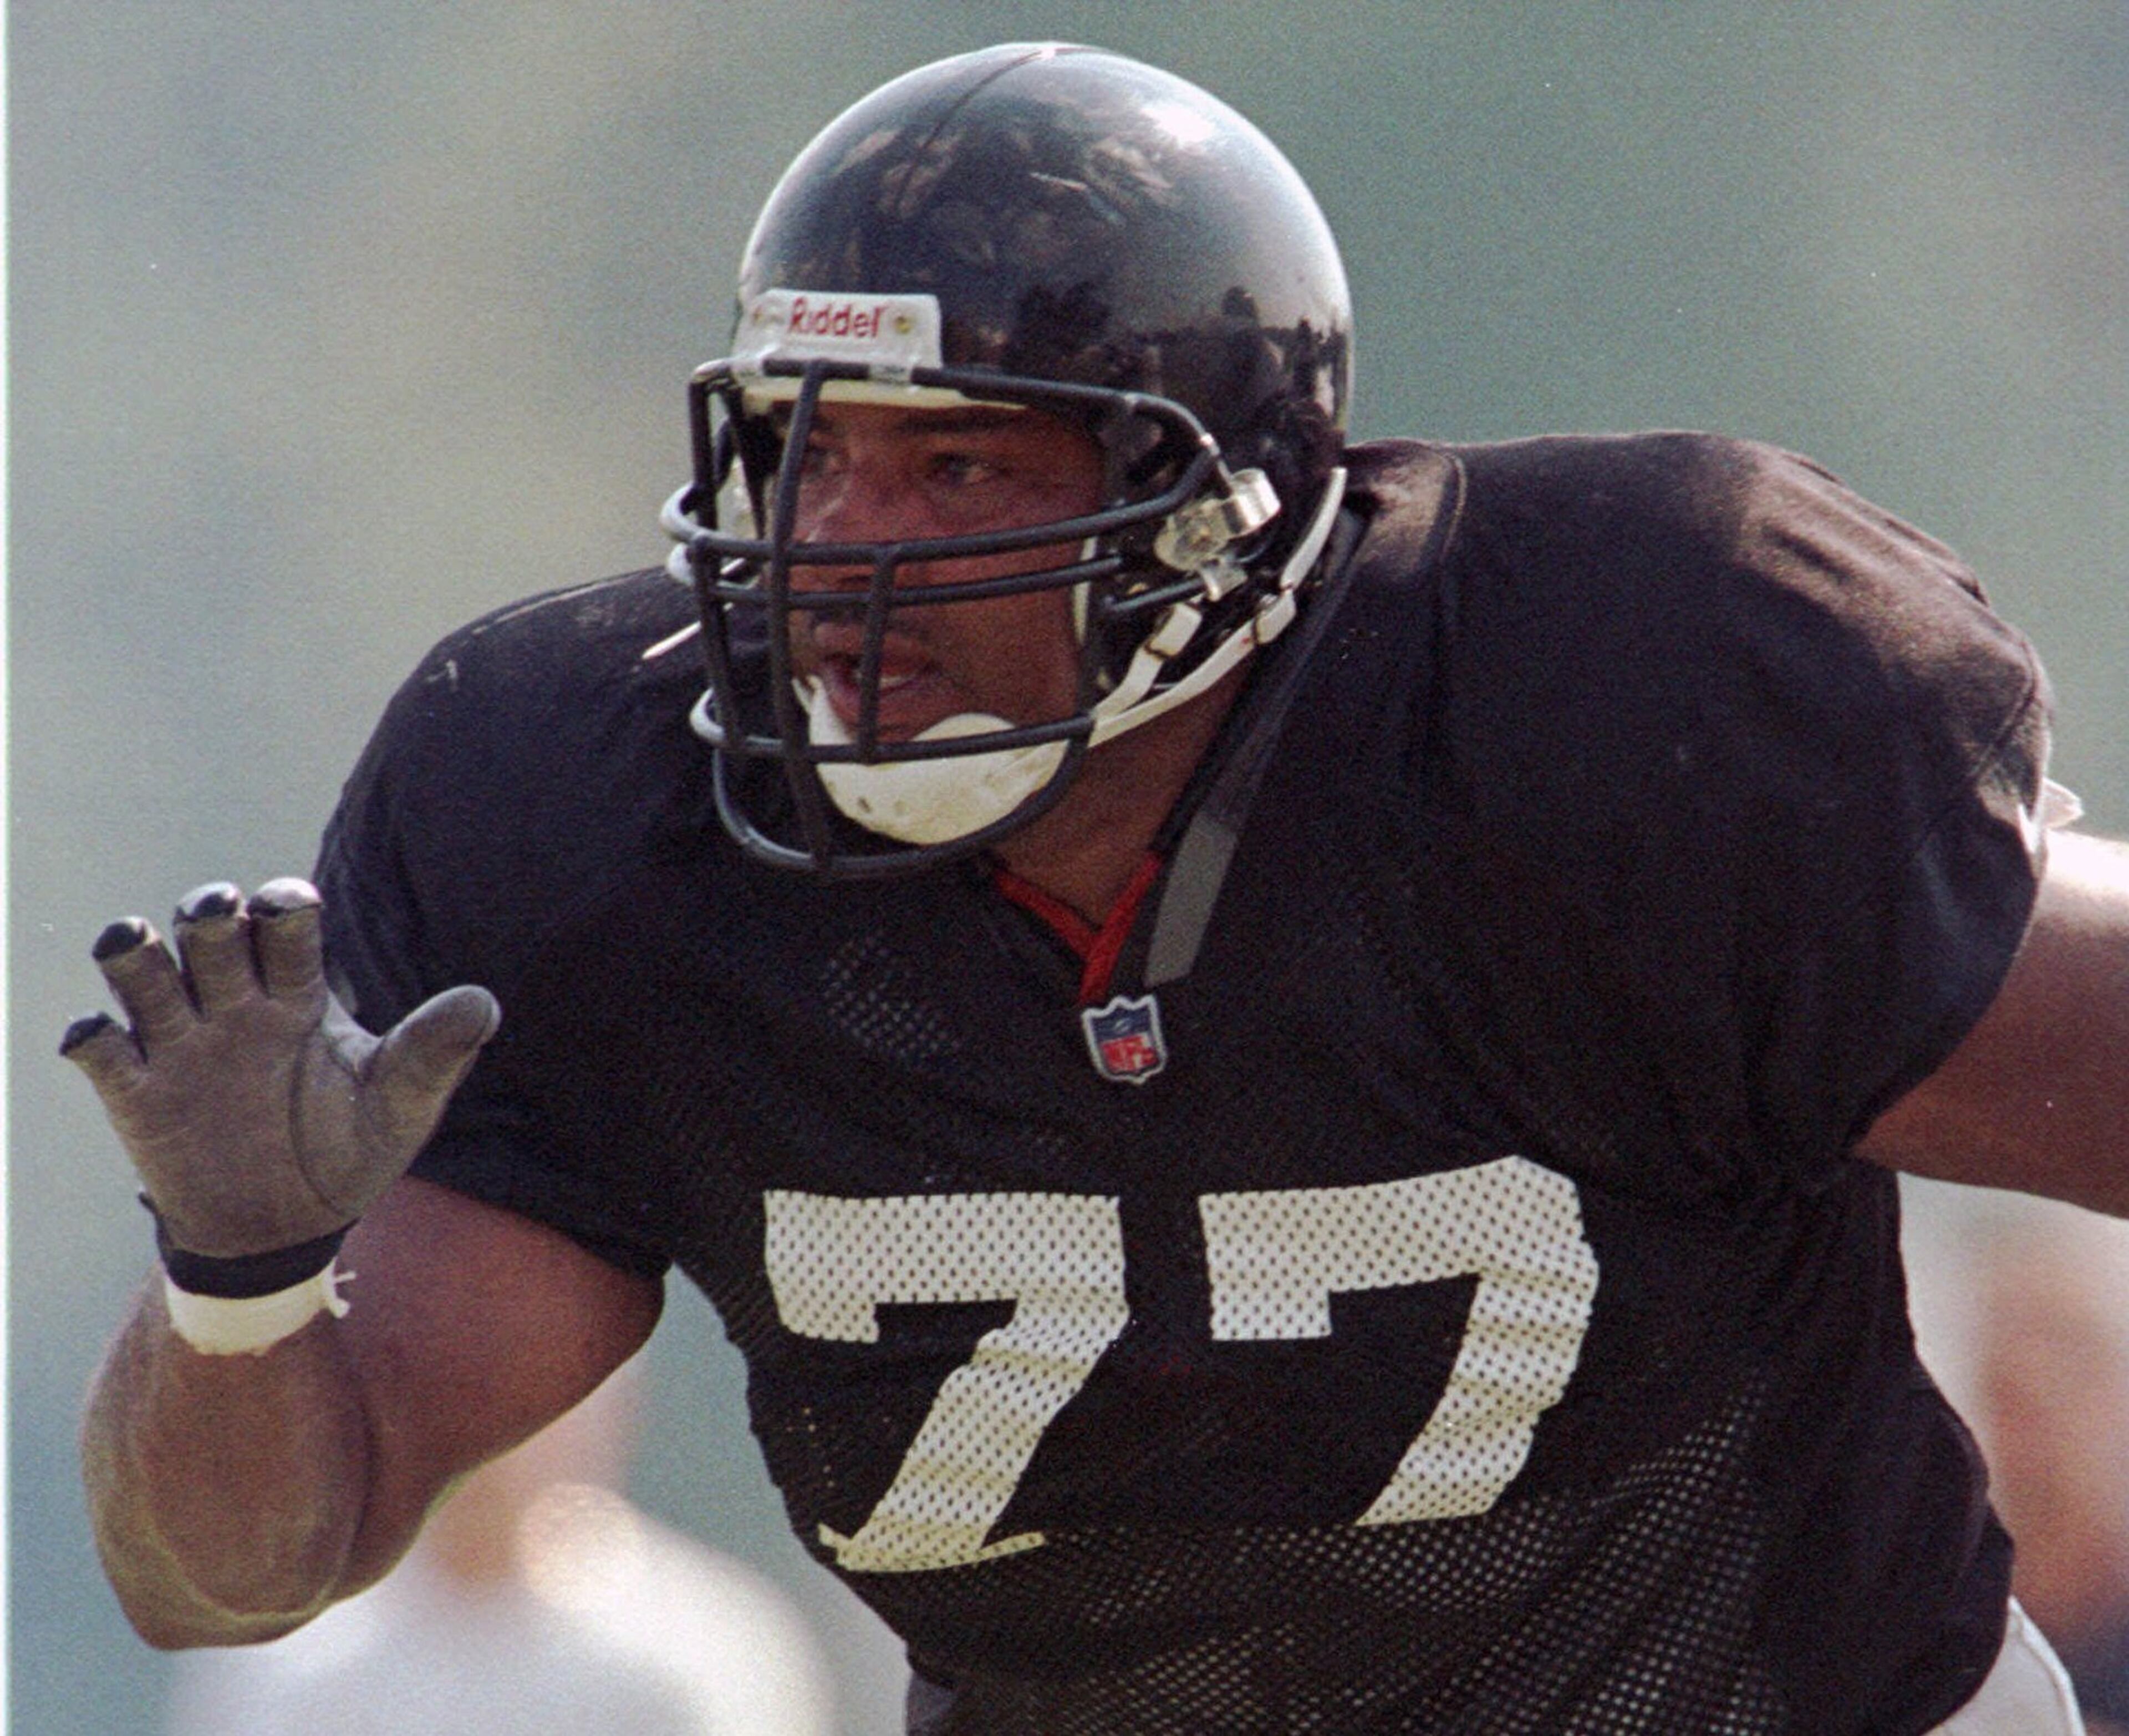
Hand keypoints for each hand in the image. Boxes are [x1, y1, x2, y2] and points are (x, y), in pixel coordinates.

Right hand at [62, 878, 499, 1259]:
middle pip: (210, 932)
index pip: (285, 927)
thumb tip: (485, 1004)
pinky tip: (102, 1038)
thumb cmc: (349, 1149)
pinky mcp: (139, 1094)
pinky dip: (95, 1036)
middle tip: (217, 915)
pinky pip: (103, 1049)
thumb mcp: (400, 1106)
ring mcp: (183, 1046)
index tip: (290, 906)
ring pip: (143, 973)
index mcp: (299, 995)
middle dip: (207, 912)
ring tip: (134, 941)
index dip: (282, 905)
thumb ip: (434, 1053)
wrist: (289, 1231)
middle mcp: (236, 1006)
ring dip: (134, 951)